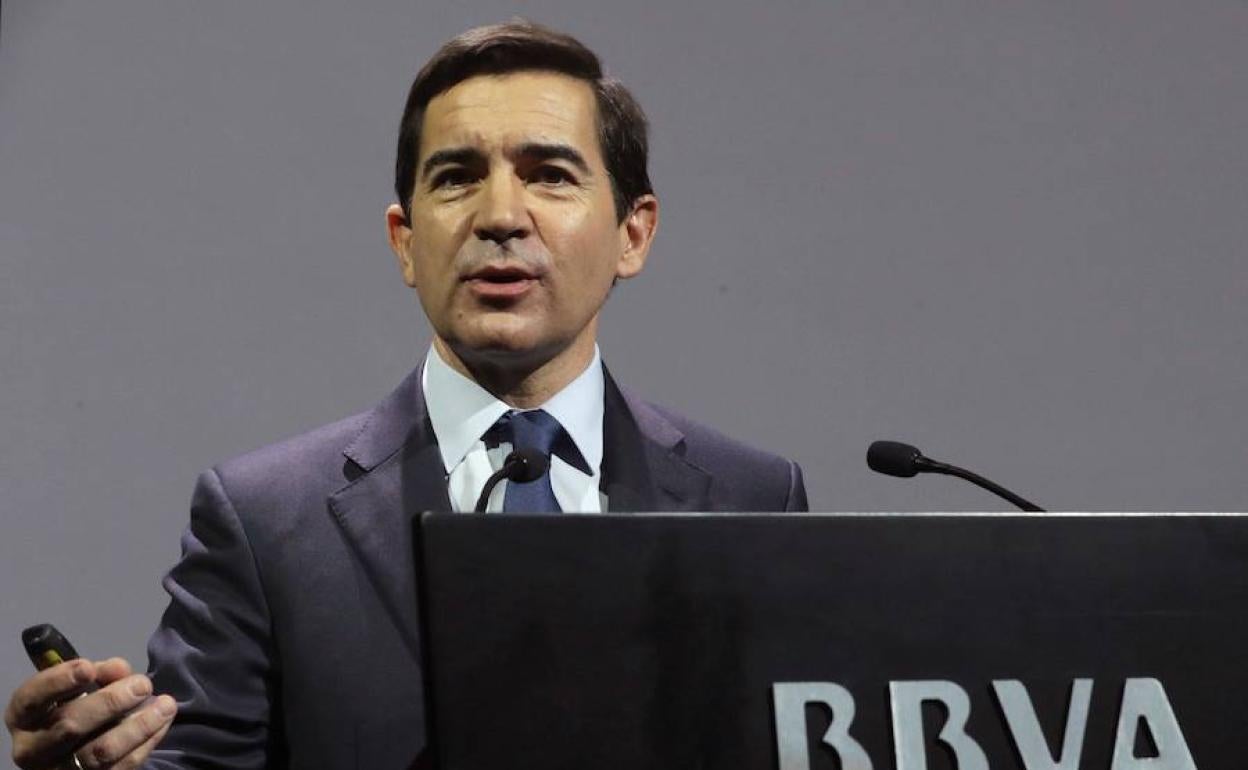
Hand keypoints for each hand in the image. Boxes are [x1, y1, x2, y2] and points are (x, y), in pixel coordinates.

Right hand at [5, 658, 176, 769]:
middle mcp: (34, 748)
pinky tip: (163, 721)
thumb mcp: (78, 686)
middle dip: (110, 702)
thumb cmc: (76, 705)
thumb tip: (119, 670)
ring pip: (101, 752)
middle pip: (70, 725)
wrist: (75, 748)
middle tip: (142, 684)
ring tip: (165, 705)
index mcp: (24, 717)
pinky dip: (147, 741)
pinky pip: (123, 765)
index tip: (87, 667)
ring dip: (138, 726)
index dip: (59, 681)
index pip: (32, 698)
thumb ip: (97, 673)